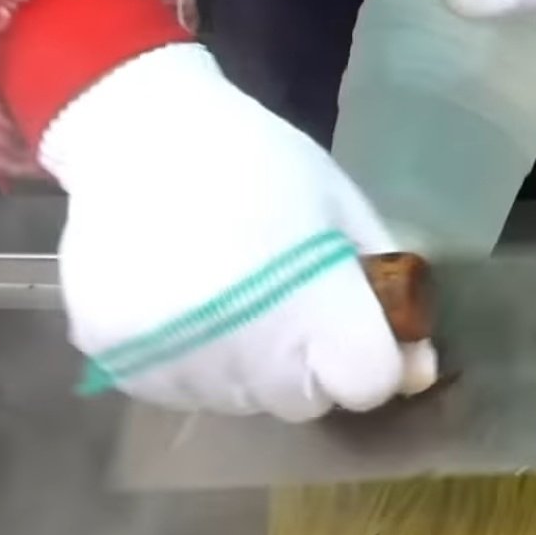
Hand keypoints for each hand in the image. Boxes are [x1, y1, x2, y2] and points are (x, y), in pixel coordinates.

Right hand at [40, 42, 437, 419]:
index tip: (340, 320)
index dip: (363, 357)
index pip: (365, 384)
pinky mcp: (117, 362)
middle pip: (301, 401)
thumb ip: (387, 295)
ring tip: (219, 293)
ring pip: (238, 401)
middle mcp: (244, 350)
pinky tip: (176, 303)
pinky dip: (185, 360)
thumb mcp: (343, 210)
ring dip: (242, 365)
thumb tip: (418, 372)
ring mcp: (175, 361)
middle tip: (276, 299)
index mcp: (313, 306)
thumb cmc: (258, 162)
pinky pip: (177, 389)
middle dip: (304, 365)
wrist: (137, 132)